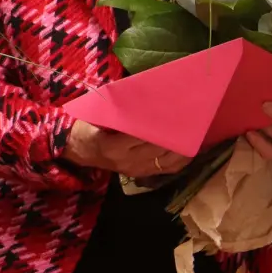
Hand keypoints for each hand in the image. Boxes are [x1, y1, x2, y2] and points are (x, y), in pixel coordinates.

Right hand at [63, 120, 191, 179]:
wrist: (76, 150)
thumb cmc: (85, 127)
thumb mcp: (97, 116)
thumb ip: (119, 111)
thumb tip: (144, 98)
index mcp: (113, 145)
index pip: (144, 136)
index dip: (162, 125)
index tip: (175, 112)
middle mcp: (127, 161)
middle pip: (159, 149)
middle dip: (177, 136)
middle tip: (191, 119)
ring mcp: (134, 170)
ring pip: (166, 161)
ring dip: (182, 149)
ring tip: (195, 134)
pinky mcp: (139, 174)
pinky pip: (165, 169)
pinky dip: (179, 161)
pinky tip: (188, 151)